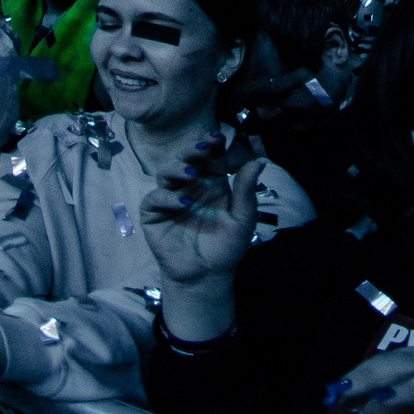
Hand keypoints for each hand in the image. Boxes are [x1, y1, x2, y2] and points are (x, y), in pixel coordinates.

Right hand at [139, 133, 266, 286]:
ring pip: (166, 172)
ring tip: (191, 174)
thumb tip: (259, 161)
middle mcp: (189, 186)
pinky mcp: (154, 215)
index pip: (209, 157)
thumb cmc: (226, 247)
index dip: (211, 144)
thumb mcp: (242, 219)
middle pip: (185, 159)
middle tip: (202, 148)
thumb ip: (246, 191)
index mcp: (211, 183)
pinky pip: (154, 199)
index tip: (217, 137)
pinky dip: (166, 197)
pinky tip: (183, 202)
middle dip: (192, 150)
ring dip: (177, 168)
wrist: (208, 276)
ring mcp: (170, 199)